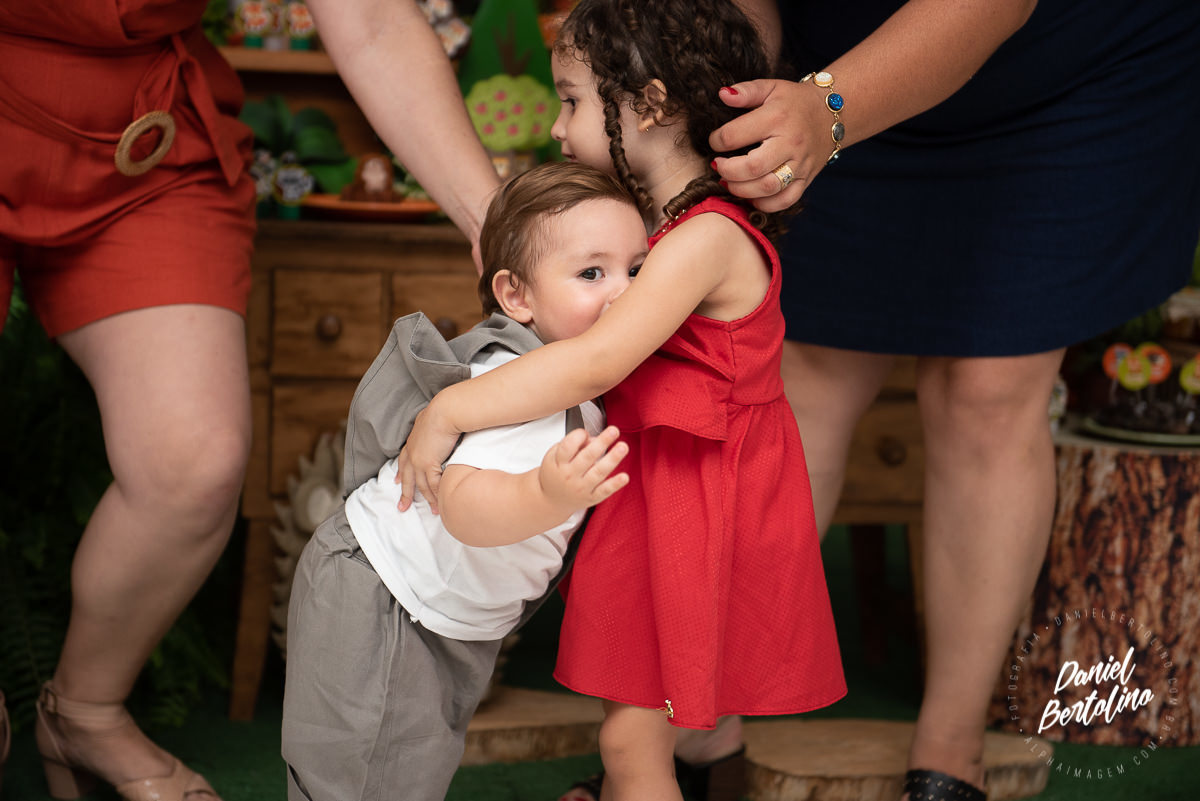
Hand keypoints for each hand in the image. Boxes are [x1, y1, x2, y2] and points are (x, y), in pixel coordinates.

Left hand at [394, 400, 460, 513]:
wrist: (445, 412)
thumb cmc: (443, 412)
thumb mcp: (432, 419)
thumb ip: (431, 426)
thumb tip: (438, 424)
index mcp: (412, 443)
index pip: (403, 460)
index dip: (400, 472)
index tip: (397, 481)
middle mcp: (412, 454)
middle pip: (407, 478)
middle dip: (405, 494)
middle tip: (402, 507)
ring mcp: (419, 461)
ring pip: (421, 485)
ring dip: (428, 499)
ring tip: (434, 511)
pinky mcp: (429, 464)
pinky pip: (433, 484)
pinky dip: (438, 494)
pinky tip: (442, 502)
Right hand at [538, 425, 629, 512]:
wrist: (551, 501)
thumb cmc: (555, 473)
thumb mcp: (554, 456)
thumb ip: (572, 444)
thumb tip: (593, 438)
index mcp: (559, 463)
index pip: (568, 446)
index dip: (578, 436)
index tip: (584, 432)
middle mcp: (570, 475)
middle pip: (587, 457)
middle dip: (602, 442)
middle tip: (614, 431)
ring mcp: (581, 488)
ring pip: (598, 472)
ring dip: (612, 459)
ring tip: (623, 447)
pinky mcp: (591, 498)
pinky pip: (604, 491)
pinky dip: (615, 484)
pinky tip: (624, 477)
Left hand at [708, 79, 829, 212]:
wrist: (832, 113)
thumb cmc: (794, 101)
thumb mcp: (771, 87)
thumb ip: (746, 91)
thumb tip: (723, 95)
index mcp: (777, 117)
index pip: (736, 135)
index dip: (717, 141)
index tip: (715, 141)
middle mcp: (791, 143)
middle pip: (753, 167)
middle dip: (727, 170)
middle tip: (718, 165)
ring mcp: (800, 164)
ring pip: (768, 187)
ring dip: (741, 190)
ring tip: (729, 182)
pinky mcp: (806, 179)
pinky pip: (785, 200)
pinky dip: (764, 204)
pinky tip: (751, 196)